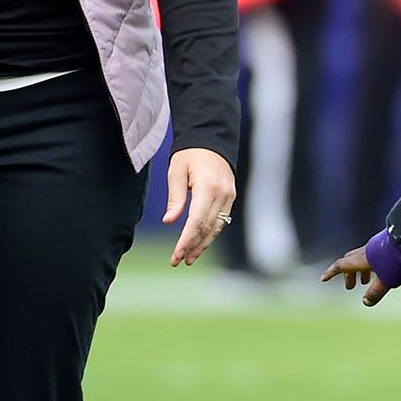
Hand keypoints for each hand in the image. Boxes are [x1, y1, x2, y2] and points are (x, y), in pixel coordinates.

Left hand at [163, 147, 236, 266]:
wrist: (211, 140)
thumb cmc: (190, 155)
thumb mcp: (176, 172)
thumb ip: (175, 198)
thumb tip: (169, 221)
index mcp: (208, 187)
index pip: (197, 221)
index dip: (186, 240)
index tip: (176, 254)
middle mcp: (222, 194)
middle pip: (207, 228)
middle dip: (192, 246)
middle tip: (178, 261)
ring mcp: (229, 196)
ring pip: (216, 228)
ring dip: (202, 244)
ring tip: (189, 258)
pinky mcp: (230, 198)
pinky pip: (221, 221)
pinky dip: (210, 234)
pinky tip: (200, 243)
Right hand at [323, 245, 390, 306]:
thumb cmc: (398, 261)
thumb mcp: (387, 280)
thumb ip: (376, 292)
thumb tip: (366, 302)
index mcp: (362, 259)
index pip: (341, 265)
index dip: (332, 273)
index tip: (323, 279)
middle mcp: (366, 250)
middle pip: (351, 261)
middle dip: (348, 274)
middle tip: (350, 286)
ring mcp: (376, 245)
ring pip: (362, 257)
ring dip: (360, 270)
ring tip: (367, 281)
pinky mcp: (386, 243)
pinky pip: (372, 254)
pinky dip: (370, 264)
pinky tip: (380, 269)